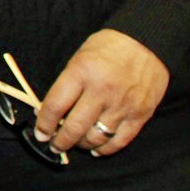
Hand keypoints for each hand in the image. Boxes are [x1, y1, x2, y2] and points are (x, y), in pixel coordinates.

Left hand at [32, 30, 168, 156]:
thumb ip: (67, 84)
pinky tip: (96, 149)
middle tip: (55, 146)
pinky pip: (120, 140)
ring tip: (76, 143)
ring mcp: (123, 105)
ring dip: (82, 145)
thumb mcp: (80, 57)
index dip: (44, 124)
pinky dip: (106, 149)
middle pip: (75, 127)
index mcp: (82, 72)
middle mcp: (102, 91)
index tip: (40, 133)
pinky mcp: (141, 114)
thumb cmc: (108, 47)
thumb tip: (52, 112)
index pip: (56, 106)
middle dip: (61, 142)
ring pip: (96, 138)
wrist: (148, 41)